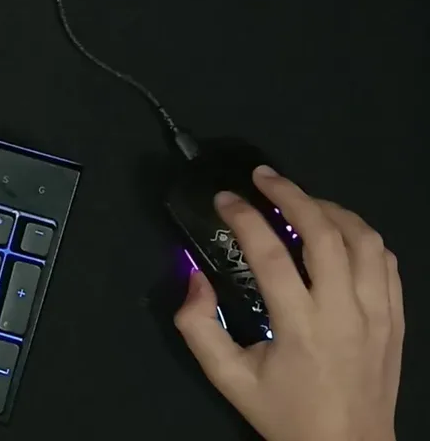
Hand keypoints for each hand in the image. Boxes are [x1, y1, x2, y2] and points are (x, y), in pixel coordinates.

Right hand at [174, 166, 402, 440]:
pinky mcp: (396, 317)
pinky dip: (361, 235)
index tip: (225, 199)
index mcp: (301, 327)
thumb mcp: (228, 378)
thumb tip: (195, 278)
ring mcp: (378, 312)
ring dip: (330, 209)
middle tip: (263, 177)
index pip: (272, 254)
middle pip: (325, 232)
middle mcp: (344, 311)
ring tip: (301, 199)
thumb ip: (199, 326)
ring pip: (363, 238)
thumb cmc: (284, 413)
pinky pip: (386, 260)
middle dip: (291, 194)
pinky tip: (338, 232)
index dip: (245, 218)